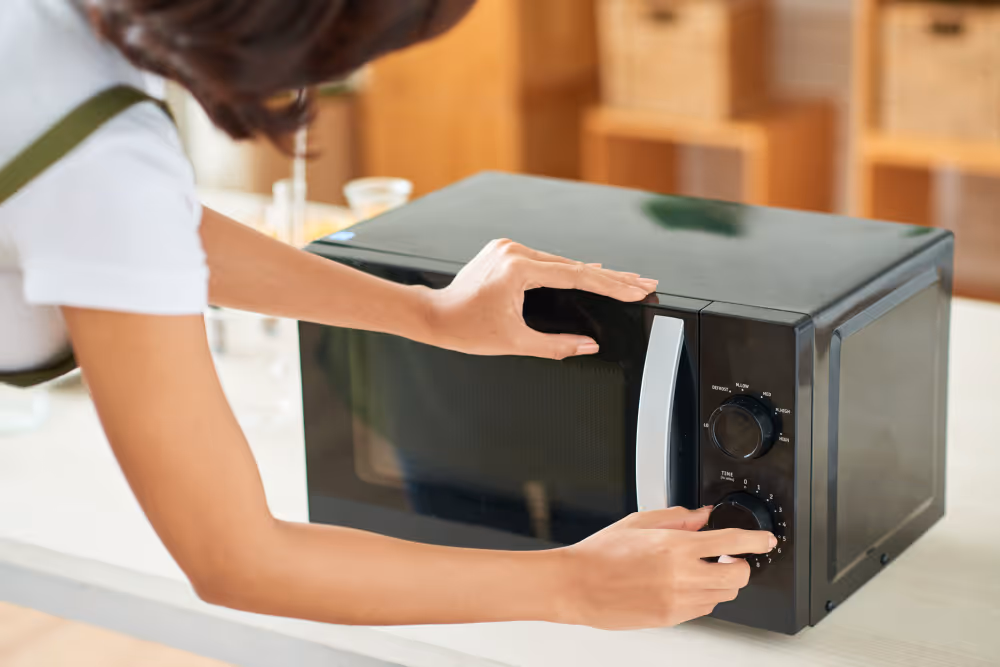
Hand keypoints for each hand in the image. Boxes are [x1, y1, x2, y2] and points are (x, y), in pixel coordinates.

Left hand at [425, 239, 657, 358]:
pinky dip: (567, 270)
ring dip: (591, 273)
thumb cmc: (464, 329)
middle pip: (573, 266)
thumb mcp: (514, 342)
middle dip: (611, 278)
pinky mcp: (504, 252)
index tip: (636, 288)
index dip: (611, 285)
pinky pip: (545, 260)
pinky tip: (589, 272)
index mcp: (517, 269)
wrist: (432, 316)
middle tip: (643, 282)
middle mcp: (514, 251)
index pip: (576, 276)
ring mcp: (508, 248)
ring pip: (560, 262)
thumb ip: (556, 345)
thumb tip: (589, 345)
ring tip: (624, 281)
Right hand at [554, 506, 775, 629]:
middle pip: (738, 576)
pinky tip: (684, 585)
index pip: (731, 542)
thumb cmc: (600, 554)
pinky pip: (704, 609)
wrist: (577, 586)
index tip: (766, 541)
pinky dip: (703, 597)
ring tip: (701, 570)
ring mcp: (678, 600)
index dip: (756, 541)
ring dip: (721, 581)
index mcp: (674, 545)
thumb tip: (703, 516)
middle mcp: (681, 575)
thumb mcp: (638, 522)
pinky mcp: (671, 618)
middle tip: (729, 557)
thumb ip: (677, 517)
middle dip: (740, 565)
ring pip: (723, 595)